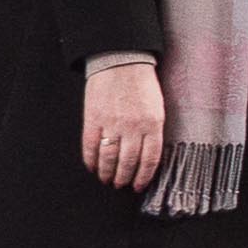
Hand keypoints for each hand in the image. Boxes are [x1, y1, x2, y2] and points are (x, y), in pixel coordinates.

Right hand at [81, 63, 165, 190]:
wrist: (121, 61)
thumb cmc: (142, 83)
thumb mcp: (158, 107)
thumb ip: (154, 131)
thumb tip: (148, 156)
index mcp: (153, 124)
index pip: (150, 159)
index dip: (144, 177)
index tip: (139, 186)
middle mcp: (133, 127)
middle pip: (128, 162)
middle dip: (124, 178)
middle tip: (121, 184)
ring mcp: (111, 124)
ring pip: (108, 158)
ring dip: (107, 173)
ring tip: (107, 179)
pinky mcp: (93, 119)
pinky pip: (90, 146)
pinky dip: (90, 160)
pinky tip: (92, 167)